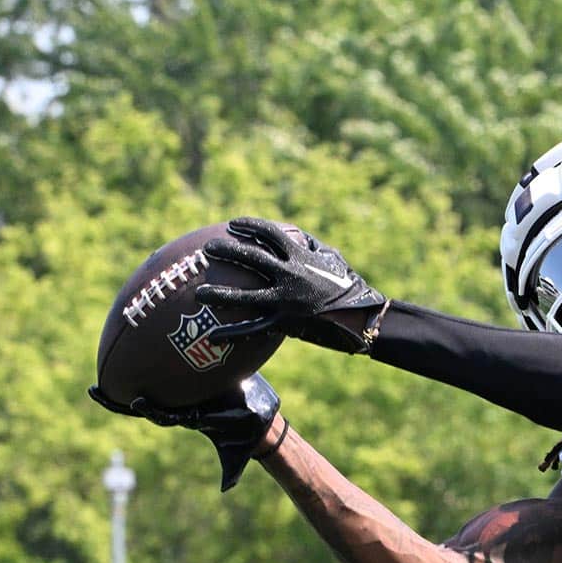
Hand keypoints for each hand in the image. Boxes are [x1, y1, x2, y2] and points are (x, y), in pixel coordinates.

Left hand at [88, 374, 280, 491]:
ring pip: (154, 381)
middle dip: (117, 399)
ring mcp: (186, 392)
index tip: (137, 401)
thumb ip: (231, 472)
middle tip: (94, 390)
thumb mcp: (238, 455)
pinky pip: (173, 367)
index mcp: (189, 419)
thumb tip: (226, 489)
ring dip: (129, 374)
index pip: (165, 415)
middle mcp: (182, 405)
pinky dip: (161, 356)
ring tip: (106, 362)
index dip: (150, 410)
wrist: (255, 422)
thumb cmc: (245, 438)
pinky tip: (147, 341)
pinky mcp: (197, 377)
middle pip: (145, 401)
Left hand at [195, 216, 387, 353]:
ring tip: (200, 294)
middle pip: (251, 258)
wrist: (361, 318)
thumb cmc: (350, 288)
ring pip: (245, 296)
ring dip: (220, 294)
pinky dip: (232, 334)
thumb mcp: (335, 261)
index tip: (233, 224)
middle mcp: (289, 275)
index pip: (270, 234)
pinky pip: (253, 329)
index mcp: (301, 257)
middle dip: (227, 251)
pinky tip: (213, 338)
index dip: (250, 226)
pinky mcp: (284, 323)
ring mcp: (285, 300)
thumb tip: (300, 238)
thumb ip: (314, 248)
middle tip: (208, 250)